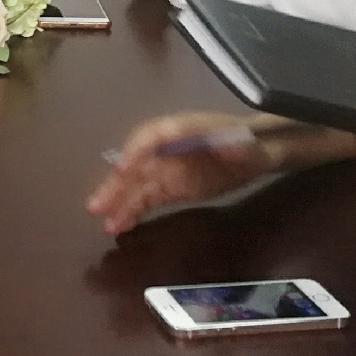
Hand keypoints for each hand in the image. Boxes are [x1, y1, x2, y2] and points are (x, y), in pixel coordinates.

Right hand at [85, 111, 293, 236]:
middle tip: (97, 204)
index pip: (154, 135)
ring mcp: (167, 169)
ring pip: (137, 185)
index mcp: (183, 129)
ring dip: (119, 203)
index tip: (123, 168)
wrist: (258, 154)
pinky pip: (146, 199)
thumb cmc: (252, 143)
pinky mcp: (170, 187)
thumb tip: (229, 145)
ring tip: (104, 223)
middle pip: (137, 163)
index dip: (136, 150)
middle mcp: (167, 148)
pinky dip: (132, 211)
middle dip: (116, 184)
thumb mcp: (248, 142)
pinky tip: (119, 226)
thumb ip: (237, 145)